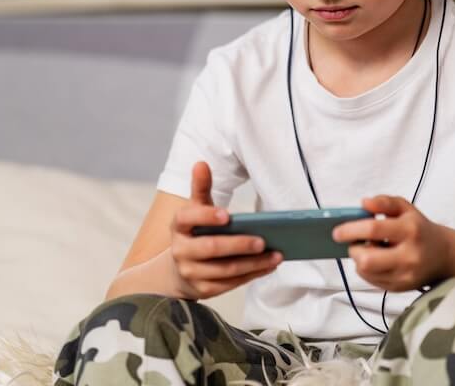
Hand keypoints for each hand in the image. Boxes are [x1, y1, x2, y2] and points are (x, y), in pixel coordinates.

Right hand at [168, 161, 282, 299]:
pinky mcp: (203, 290)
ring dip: (253, 263)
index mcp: (178, 226)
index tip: (227, 215)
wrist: (179, 270)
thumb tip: (201, 163)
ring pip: (225, 269)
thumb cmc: (194, 233)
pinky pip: (231, 283)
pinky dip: (252, 274)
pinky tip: (269, 266)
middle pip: (211, 248)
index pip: (188, 218)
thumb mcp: (195, 210)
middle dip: (238, 245)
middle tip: (262, 240)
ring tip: (276, 255)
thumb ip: (200, 188)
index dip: (206, 216)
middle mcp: (180, 250)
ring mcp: (191, 272)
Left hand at [332, 195, 449, 291]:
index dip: (350, 230)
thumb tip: (364, 203)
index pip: (373, 230)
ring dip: (360, 259)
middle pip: (366, 259)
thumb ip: (384, 202)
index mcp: (410, 230)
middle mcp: (409, 255)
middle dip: (354, 250)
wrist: (444, 255)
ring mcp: (405, 275)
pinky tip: (377, 260)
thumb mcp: (405, 208)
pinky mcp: (401, 288)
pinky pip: (371, 280)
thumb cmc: (419, 228)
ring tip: (371, 250)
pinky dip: (367, 269)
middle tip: (356, 242)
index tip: (337, 232)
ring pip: (366, 271)